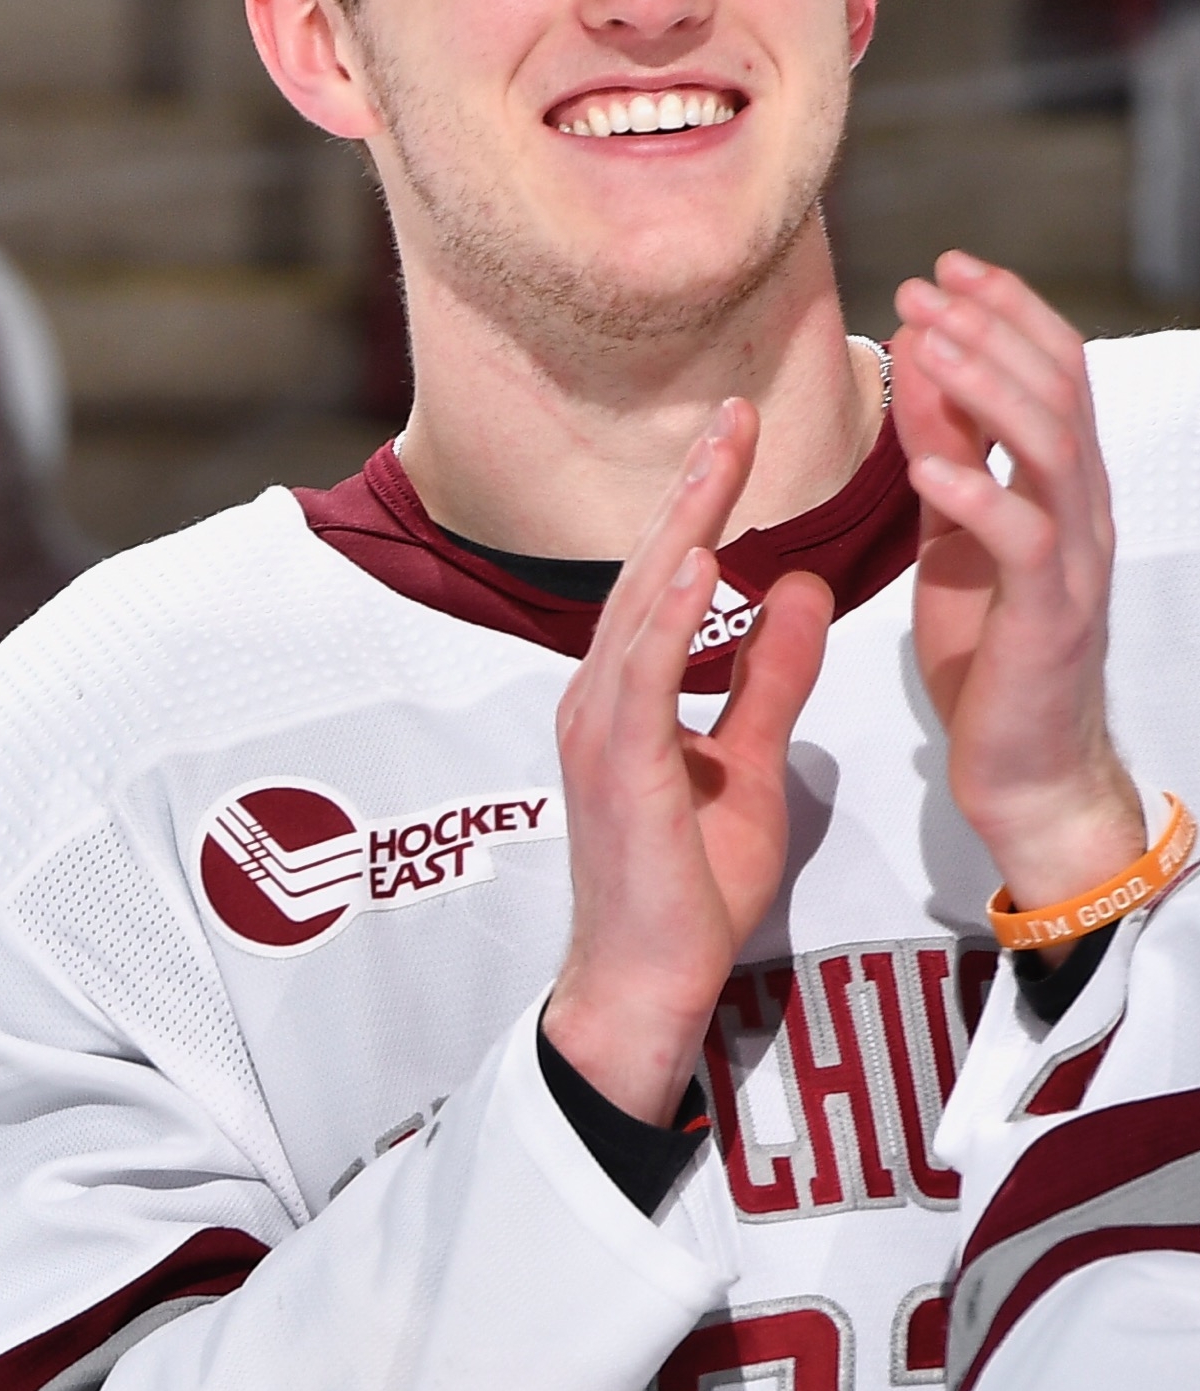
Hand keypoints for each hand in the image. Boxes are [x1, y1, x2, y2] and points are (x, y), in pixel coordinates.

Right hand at [545, 398, 833, 1123]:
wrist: (650, 976)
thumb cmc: (688, 888)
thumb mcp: (752, 762)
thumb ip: (768, 678)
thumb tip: (793, 590)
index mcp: (628, 698)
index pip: (665, 581)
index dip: (702, 504)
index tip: (740, 436)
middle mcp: (600, 702)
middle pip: (645, 574)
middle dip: (691, 491)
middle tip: (733, 410)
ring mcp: (600, 733)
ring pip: (638, 610)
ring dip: (680, 530)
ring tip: (719, 460)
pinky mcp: (617, 769)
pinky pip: (642, 677)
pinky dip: (667, 617)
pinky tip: (699, 564)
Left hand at [892, 252, 1145, 927]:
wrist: (1024, 767)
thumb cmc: (990, 657)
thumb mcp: (953, 542)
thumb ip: (944, 462)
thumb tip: (922, 378)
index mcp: (1057, 491)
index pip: (1047, 376)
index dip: (1002, 316)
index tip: (945, 272)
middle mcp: (1081, 512)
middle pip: (1058, 391)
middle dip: (993, 329)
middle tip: (929, 284)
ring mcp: (1072, 559)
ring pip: (1053, 447)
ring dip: (991, 387)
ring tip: (936, 343)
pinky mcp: (1049, 613)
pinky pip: (1023, 539)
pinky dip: (979, 493)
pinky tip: (931, 463)